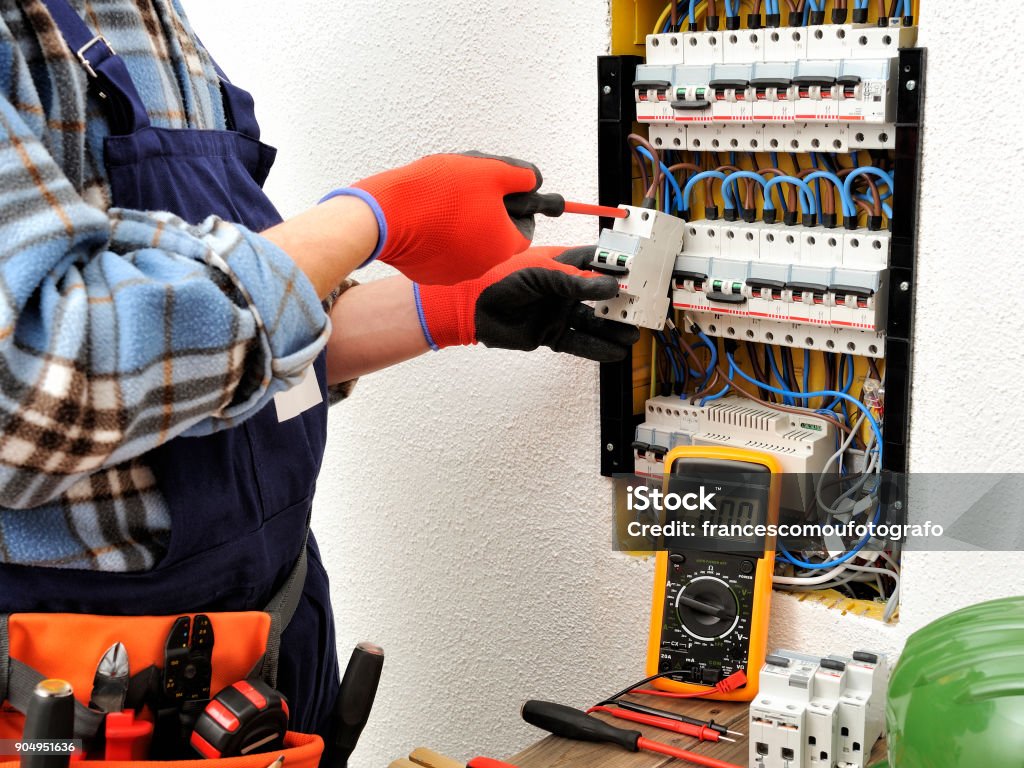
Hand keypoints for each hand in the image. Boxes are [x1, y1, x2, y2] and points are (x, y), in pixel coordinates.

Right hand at [326, 152, 544, 284]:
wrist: (386, 215)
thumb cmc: (440, 192)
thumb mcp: (489, 171)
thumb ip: (520, 176)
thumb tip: (532, 180)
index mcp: (504, 245)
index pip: (524, 229)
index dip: (516, 207)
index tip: (501, 192)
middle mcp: (483, 267)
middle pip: (494, 237)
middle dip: (485, 214)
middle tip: (466, 190)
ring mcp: (454, 274)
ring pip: (467, 245)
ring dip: (462, 225)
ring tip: (442, 201)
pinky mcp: (429, 274)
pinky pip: (442, 254)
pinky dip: (439, 237)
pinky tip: (426, 217)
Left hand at [414, 246, 639, 361]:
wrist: (470, 309)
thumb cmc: (498, 281)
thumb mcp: (538, 275)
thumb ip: (573, 282)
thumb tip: (609, 286)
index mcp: (560, 265)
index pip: (597, 263)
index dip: (619, 267)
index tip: (640, 272)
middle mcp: (562, 290)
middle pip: (601, 296)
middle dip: (622, 303)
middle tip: (642, 310)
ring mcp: (557, 313)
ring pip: (593, 323)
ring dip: (613, 329)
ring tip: (633, 336)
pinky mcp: (550, 334)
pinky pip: (578, 343)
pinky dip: (596, 349)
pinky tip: (615, 354)